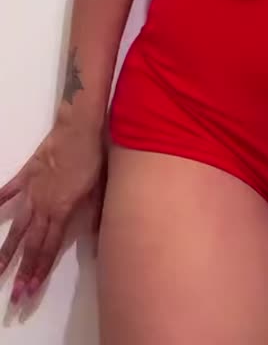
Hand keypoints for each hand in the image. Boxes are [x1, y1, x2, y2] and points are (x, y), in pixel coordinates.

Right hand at [0, 117, 104, 304]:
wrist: (80, 127)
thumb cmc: (95, 157)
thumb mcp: (101, 189)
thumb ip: (96, 216)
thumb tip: (97, 242)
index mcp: (62, 211)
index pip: (49, 247)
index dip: (39, 270)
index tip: (30, 290)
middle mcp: (44, 205)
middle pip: (32, 244)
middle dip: (23, 271)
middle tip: (14, 296)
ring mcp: (33, 189)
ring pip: (18, 225)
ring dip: (8, 249)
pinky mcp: (28, 172)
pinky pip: (10, 189)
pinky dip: (1, 199)